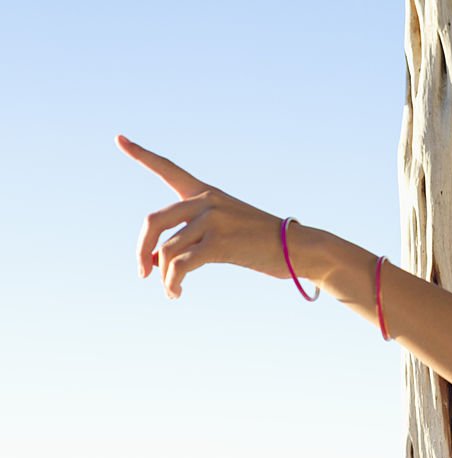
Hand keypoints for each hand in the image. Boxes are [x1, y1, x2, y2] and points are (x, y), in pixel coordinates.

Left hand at [117, 135, 286, 298]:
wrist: (301, 248)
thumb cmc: (266, 244)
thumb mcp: (229, 232)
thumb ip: (196, 237)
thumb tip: (159, 262)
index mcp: (208, 193)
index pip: (169, 169)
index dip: (141, 154)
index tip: (119, 139)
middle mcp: (207, 202)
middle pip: (153, 221)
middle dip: (142, 250)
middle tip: (143, 273)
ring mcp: (213, 220)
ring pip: (167, 251)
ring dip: (164, 277)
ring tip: (172, 292)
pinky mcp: (220, 242)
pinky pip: (181, 265)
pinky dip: (173, 283)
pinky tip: (177, 293)